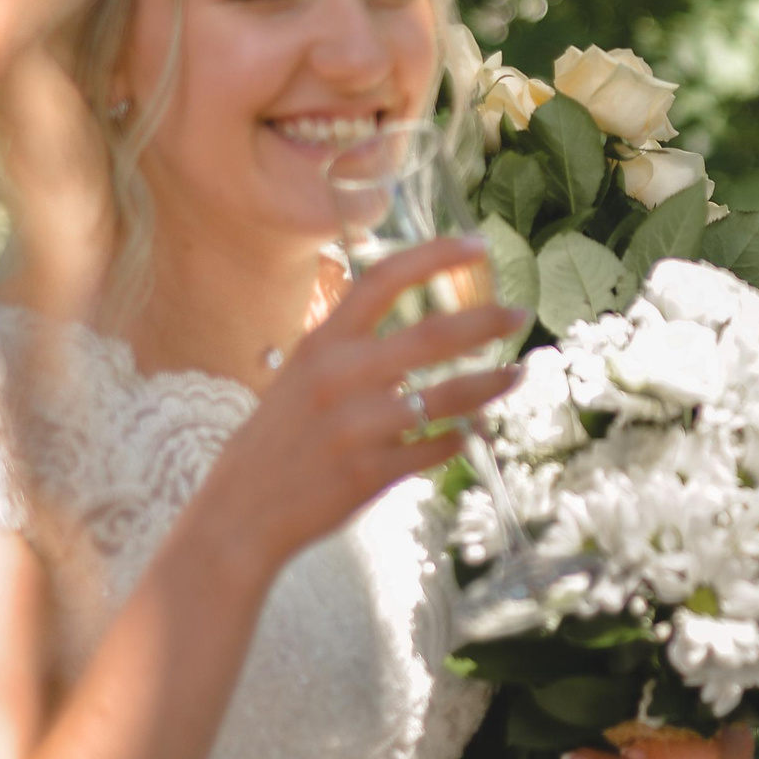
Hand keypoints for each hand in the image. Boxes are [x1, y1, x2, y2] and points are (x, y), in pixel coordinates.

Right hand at [193, 235, 525, 574]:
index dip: (434, 256)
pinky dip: (462, 438)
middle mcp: (339, 378)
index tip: (477, 244)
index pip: (382, 280)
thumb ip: (352, 350)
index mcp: (321, 344)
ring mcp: (356, 427)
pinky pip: (435, 448)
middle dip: (486, 321)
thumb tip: (423, 335)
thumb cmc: (278, 439)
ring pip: (447, 397)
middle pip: (432, 335)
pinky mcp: (369, 473)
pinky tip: (476, 433)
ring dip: (491, 385)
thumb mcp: (301, 376)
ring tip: (517, 375)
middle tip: (519, 314)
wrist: (239, 514)